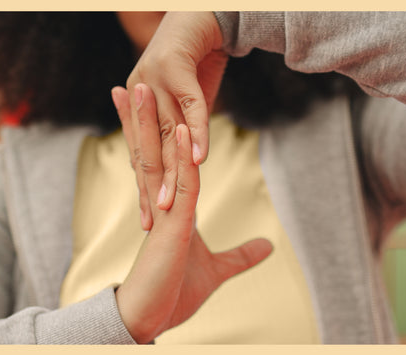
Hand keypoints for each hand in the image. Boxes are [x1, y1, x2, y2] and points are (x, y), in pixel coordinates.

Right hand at [112, 85, 272, 343]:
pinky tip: (181, 128)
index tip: (152, 106)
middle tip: (136, 84)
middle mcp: (166, 204)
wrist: (152, 319)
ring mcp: (167, 212)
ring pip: (161, 160)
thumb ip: (242, 256)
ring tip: (141, 88)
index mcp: (175, 209)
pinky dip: (181, 156)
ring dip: (151, 124)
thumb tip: (268, 247)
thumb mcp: (218, 270)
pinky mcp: (172, 225)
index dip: (158, 133)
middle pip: (155, 153)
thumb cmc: (175, 294)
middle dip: (143, 118)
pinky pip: (180, 184)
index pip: (169, 162)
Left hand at [122, 12, 227, 228]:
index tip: (148, 220)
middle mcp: (140, 95)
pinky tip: (201, 160)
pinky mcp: (174, 67)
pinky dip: (196, 133)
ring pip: (164, 135)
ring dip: (169, 171)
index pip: (141, 156)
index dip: (144, 189)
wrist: (198, 13)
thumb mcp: (185, 99)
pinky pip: (190, 107)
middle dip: (150, 190)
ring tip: (170, 205)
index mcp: (139, 105)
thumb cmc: (194, 60)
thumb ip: (181, 127)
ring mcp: (154, 80)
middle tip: (153, 224)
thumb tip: (186, 155)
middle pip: (148, 151)